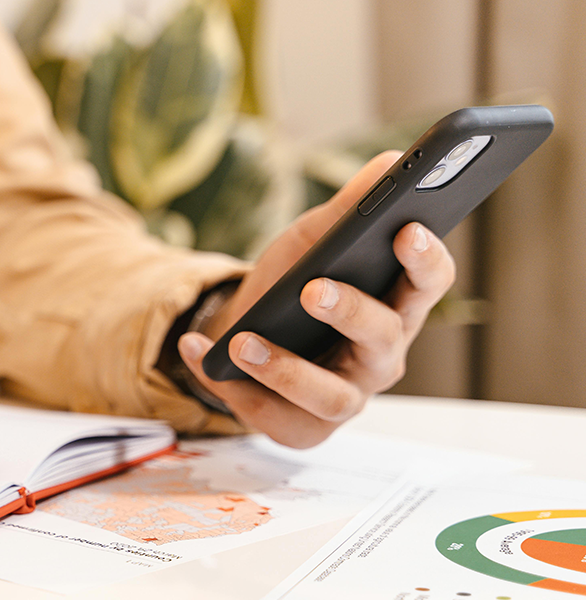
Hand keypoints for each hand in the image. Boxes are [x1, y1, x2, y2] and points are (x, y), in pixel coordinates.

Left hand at [176, 151, 456, 447]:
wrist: (247, 335)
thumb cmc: (295, 284)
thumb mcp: (312, 241)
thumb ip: (349, 208)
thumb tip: (388, 159)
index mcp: (397, 305)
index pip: (430, 284)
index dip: (425, 260)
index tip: (407, 228)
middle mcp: (381, 357)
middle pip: (383, 339)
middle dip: (349, 311)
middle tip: (313, 287)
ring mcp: (346, 399)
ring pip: (331, 397)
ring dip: (284, 368)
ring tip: (241, 341)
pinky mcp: (304, 429)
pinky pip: (273, 417)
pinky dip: (230, 386)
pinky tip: (198, 351)